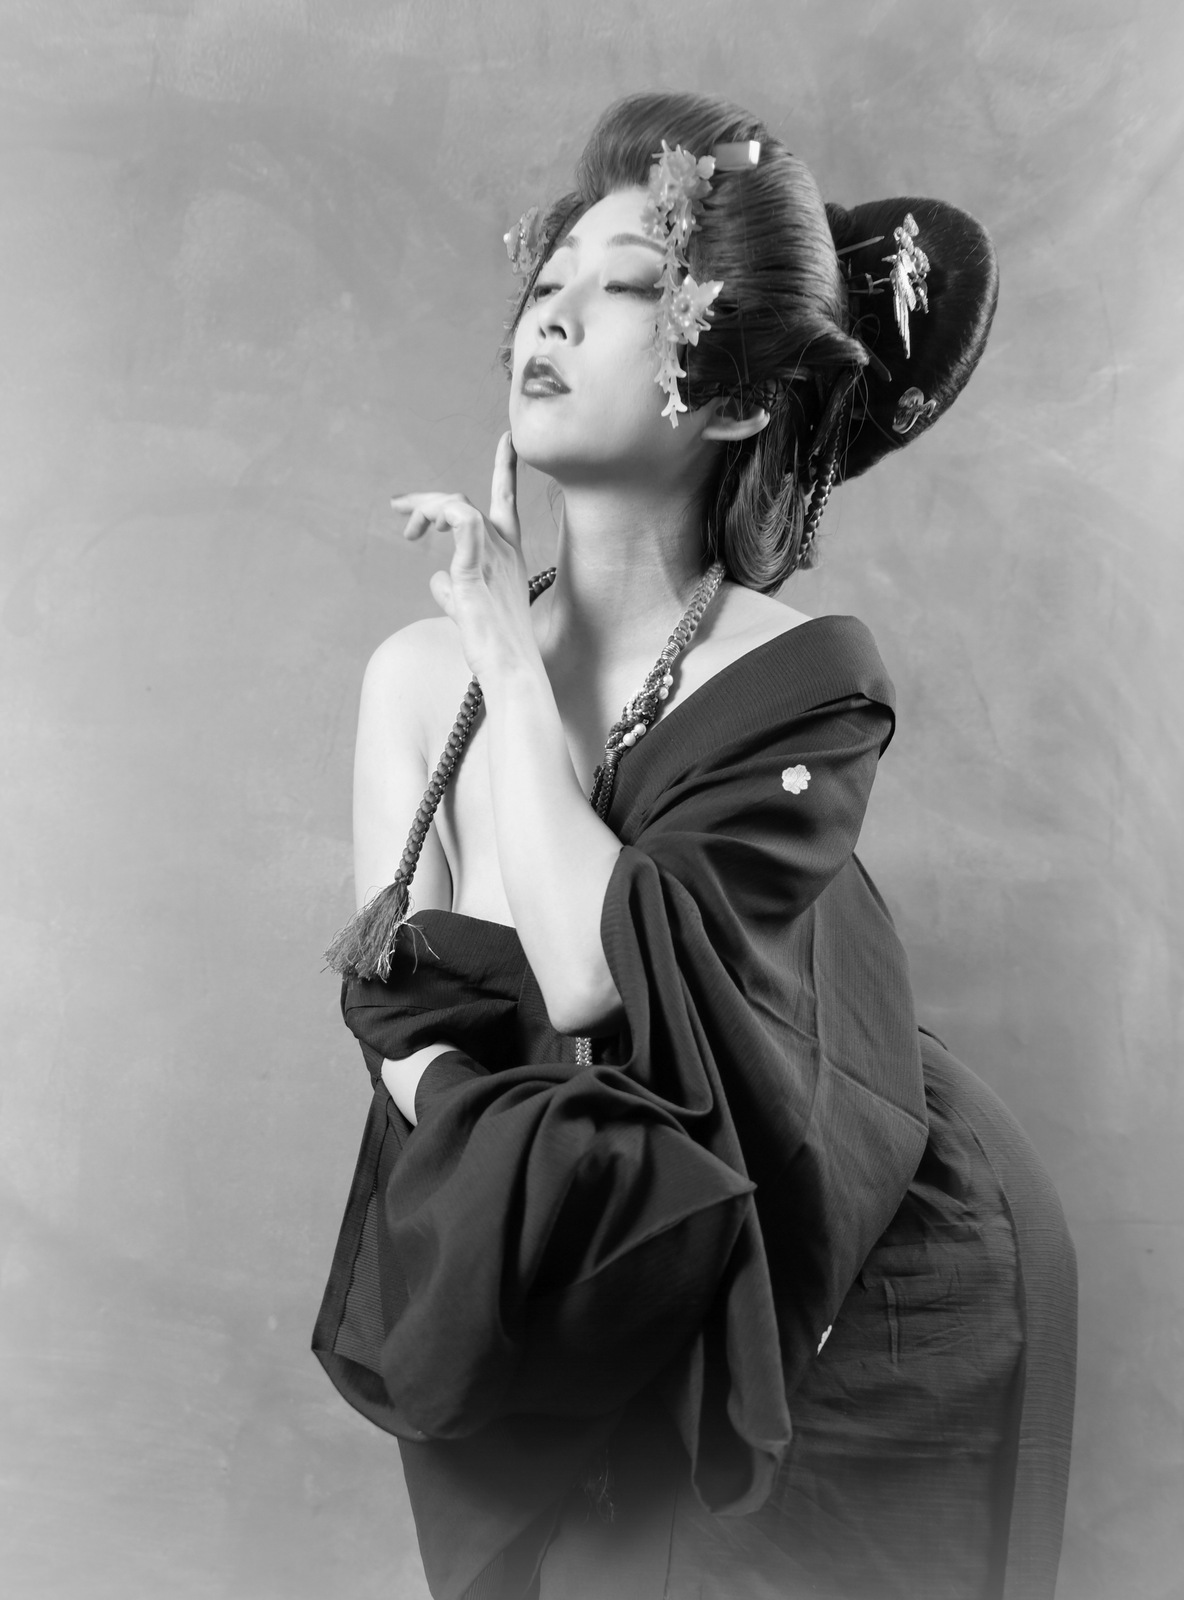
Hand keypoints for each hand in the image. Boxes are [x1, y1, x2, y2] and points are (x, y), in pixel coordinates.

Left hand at [391, 431, 535, 681]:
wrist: (511, 669)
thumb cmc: (494, 645)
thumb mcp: (468, 609)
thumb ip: (452, 590)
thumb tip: (435, 579)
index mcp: (507, 554)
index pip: (505, 500)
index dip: (504, 467)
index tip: (506, 438)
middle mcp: (503, 548)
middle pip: (463, 502)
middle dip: (427, 500)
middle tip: (399, 510)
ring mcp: (491, 557)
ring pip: (455, 507)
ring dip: (425, 510)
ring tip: (409, 530)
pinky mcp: (473, 571)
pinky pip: (462, 524)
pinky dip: (445, 514)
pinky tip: (428, 525)